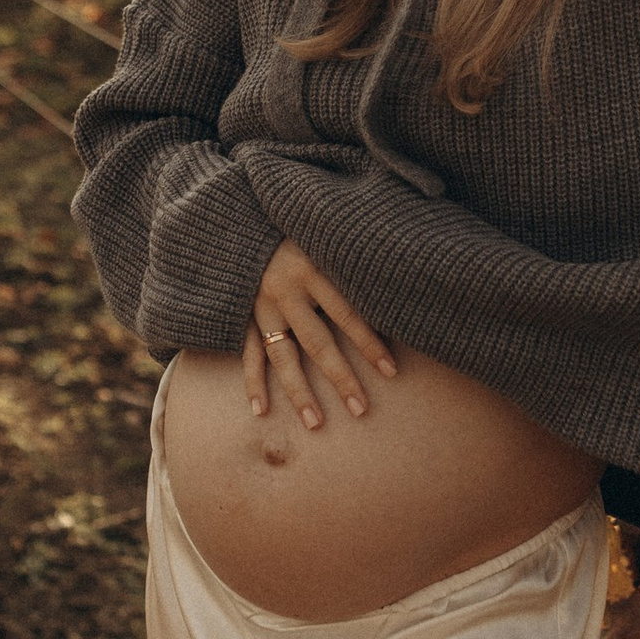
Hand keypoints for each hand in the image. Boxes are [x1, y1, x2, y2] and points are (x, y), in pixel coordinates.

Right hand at [243, 239, 399, 427]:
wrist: (239, 215)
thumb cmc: (296, 223)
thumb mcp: (326, 232)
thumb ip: (354, 257)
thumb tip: (400, 278)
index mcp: (312, 267)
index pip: (348, 313)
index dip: (370, 343)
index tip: (392, 370)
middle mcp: (285, 290)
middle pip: (318, 343)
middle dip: (341, 378)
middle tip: (361, 410)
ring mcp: (261, 306)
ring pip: (282, 356)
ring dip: (298, 392)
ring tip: (314, 423)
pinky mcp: (242, 314)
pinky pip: (248, 352)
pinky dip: (252, 381)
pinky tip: (260, 410)